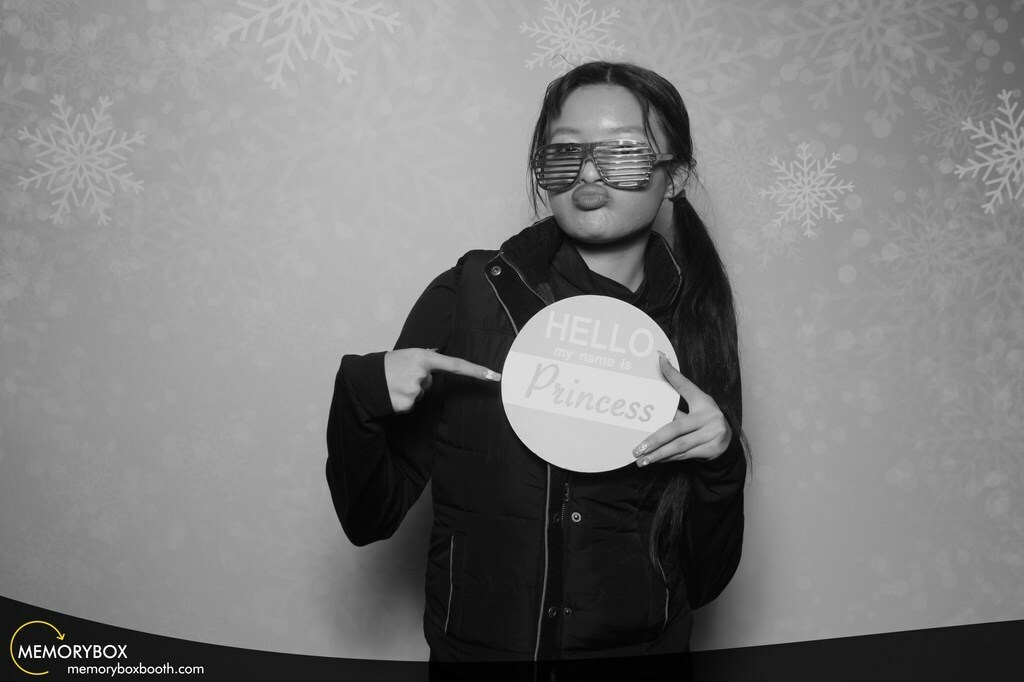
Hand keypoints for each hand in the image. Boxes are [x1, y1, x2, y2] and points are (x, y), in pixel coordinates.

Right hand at [384, 348, 500, 413]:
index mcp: (423, 357)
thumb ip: (426, 357)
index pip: (456, 365)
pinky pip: (412, 405)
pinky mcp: (406, 404)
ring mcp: (414, 390)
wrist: (363, 380)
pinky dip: (403, 402)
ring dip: (410, 391)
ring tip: (394, 384)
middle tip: (400, 375)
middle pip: (431, 383)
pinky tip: (392, 394)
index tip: (495, 376)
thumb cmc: (387, 366)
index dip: (477, 371)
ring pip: (422, 395)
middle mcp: (421, 373)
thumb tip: (440, 356)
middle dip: (419, 381)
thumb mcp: (408, 355)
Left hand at [632, 352, 730, 466]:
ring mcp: (712, 434)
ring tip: (642, 459)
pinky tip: (656, 460)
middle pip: (676, 429)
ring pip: (679, 446)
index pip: (685, 385)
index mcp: (703, 401)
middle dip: (655, 440)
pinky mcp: (712, 449)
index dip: (673, 374)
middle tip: (638, 448)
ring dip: (658, 454)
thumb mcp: (695, 406)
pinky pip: (684, 455)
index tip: (660, 360)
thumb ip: (676, 400)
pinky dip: (668, 458)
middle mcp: (709, 417)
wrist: (727, 442)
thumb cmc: (705, 421)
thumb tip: (658, 376)